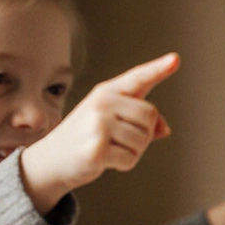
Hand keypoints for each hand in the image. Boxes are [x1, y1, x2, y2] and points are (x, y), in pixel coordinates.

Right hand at [21, 54, 178, 214]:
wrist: (49, 161)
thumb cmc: (85, 139)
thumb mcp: (112, 123)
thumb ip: (140, 121)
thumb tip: (165, 128)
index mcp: (106, 92)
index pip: (138, 78)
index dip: (158, 69)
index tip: (175, 59)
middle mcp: (102, 103)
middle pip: (150, 116)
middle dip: (143, 134)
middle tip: (118, 140)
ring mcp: (97, 125)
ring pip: (143, 139)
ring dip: (132, 151)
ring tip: (108, 149)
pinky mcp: (96, 148)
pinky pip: (130, 159)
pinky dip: (122, 165)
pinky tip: (103, 160)